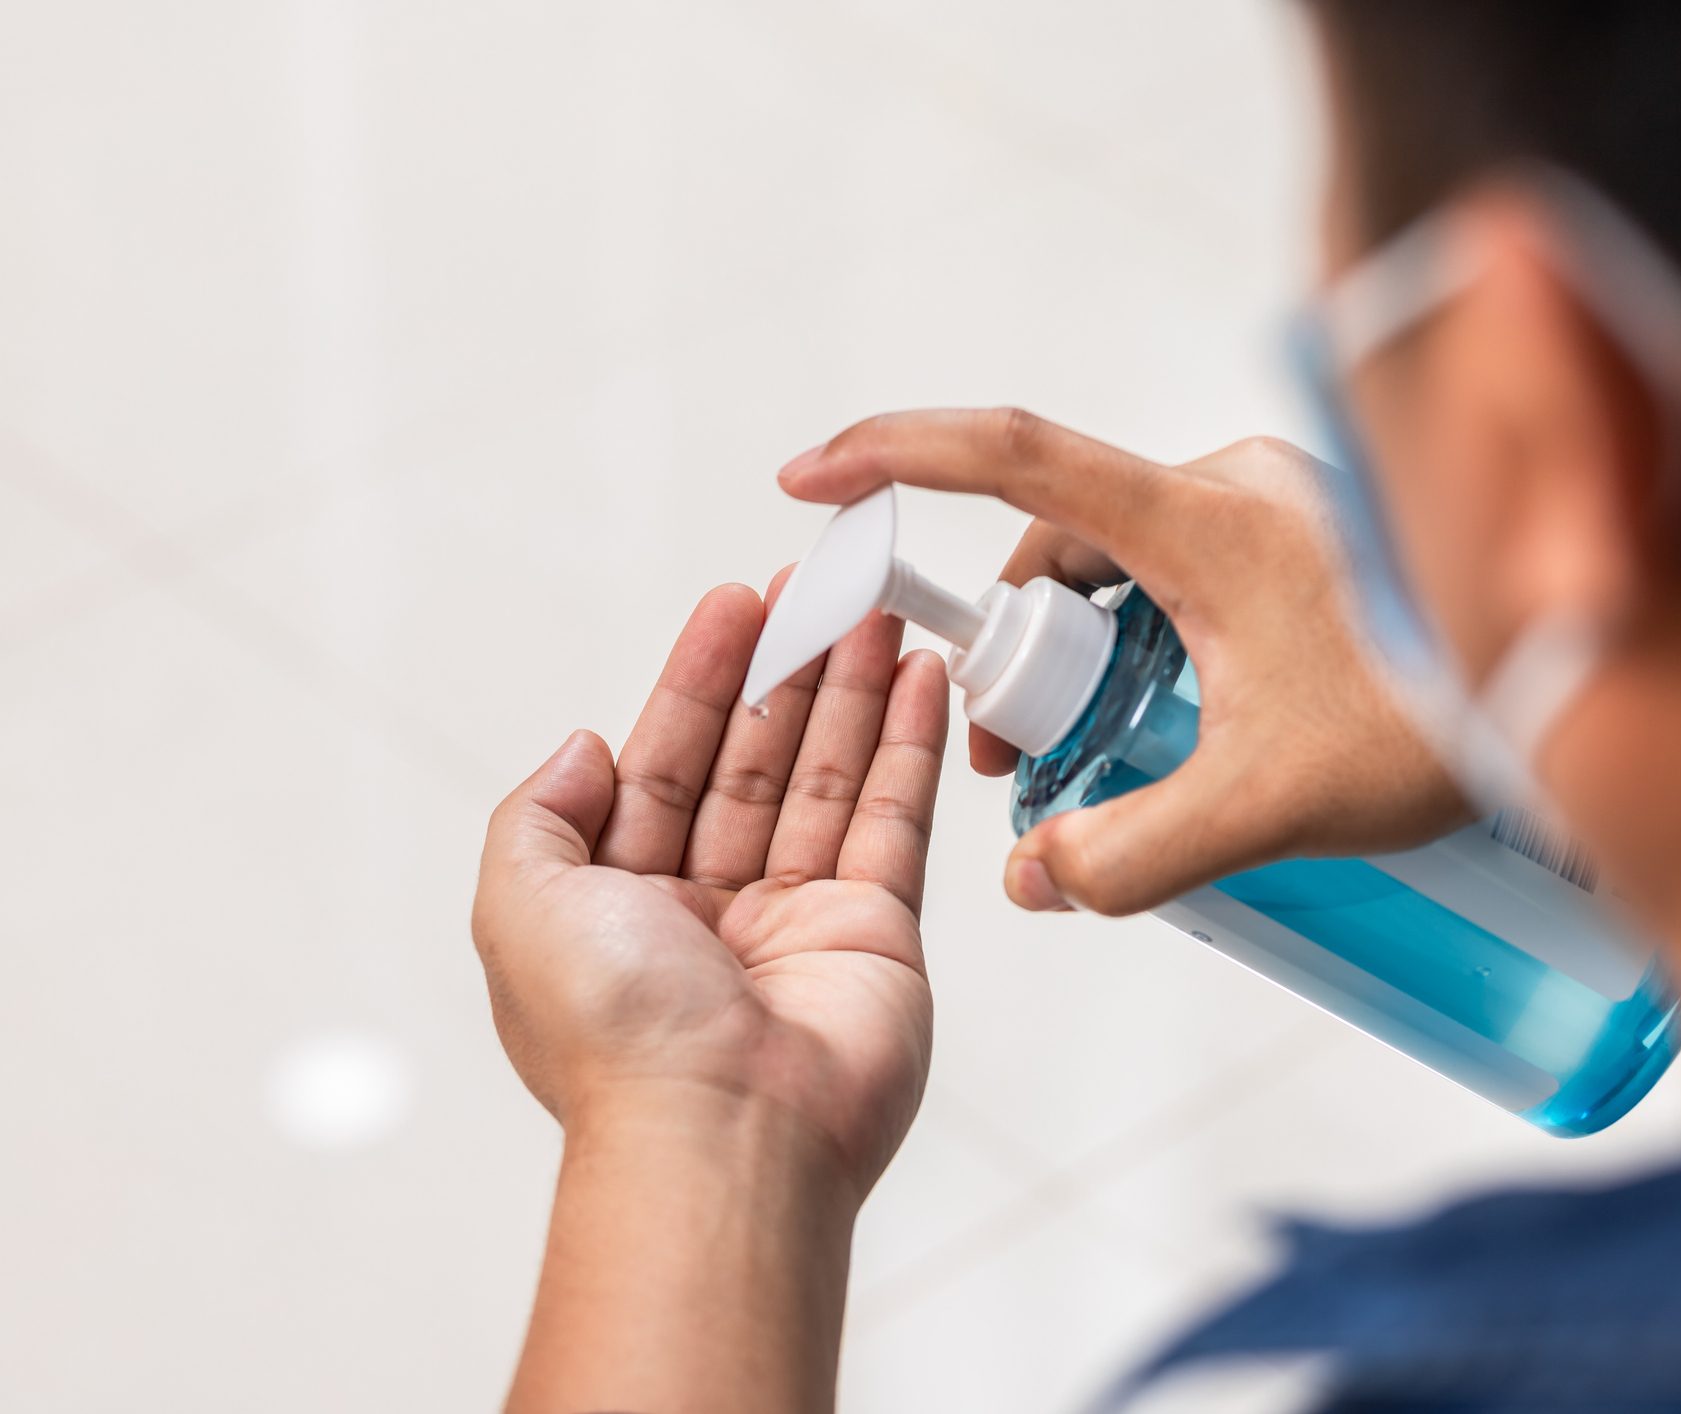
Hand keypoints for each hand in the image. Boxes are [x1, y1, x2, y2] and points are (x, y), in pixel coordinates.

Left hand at [472, 580, 947, 1192]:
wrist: (723, 1135)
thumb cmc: (616, 1035)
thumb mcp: (519, 902)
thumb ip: (540, 813)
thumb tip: (584, 748)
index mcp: (621, 905)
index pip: (667, 763)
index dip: (701, 677)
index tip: (738, 602)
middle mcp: (710, 910)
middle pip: (755, 760)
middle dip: (787, 668)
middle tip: (822, 586)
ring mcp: (799, 920)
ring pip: (827, 777)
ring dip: (852, 689)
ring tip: (879, 608)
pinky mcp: (876, 934)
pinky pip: (892, 818)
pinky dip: (906, 745)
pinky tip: (915, 677)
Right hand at [778, 410, 1464, 916]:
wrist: (1587, 687)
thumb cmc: (1443, 719)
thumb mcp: (1269, 801)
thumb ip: (1135, 851)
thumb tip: (1037, 882)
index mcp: (1201, 514)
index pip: (1012, 455)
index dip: (894, 456)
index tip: (809, 481)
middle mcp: (1229, 486)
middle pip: (1061, 546)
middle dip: (1017, 653)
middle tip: (1016, 771)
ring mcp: (1273, 508)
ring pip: (1126, 567)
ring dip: (1089, 658)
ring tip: (1101, 770)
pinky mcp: (1307, 541)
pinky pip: (1186, 575)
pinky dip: (1152, 645)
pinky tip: (1183, 732)